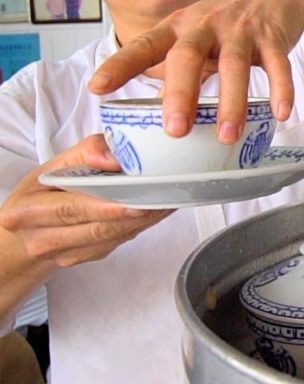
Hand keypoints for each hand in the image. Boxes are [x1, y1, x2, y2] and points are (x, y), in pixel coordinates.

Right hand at [0, 135, 172, 267]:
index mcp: (27, 211)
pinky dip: (138, 227)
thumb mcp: (54, 166)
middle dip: (133, 215)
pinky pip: (114, 244)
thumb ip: (86, 153)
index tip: (136, 201)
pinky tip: (155, 212)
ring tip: (167, 202)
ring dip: (143, 222)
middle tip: (163, 200)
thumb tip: (116, 156)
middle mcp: (41, 238)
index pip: (71, 209)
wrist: (27, 228)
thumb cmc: (43, 192)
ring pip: (109, 239)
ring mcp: (62, 254)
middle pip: (95, 228)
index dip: (106, 207)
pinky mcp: (81, 259)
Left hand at [88, 0, 303, 142]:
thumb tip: (157, 108)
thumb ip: (179, 66)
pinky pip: (276, 65)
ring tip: (226, 136)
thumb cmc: (229, 19)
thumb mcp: (196, 34)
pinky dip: (280, 89)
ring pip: (234, 65)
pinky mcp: (273, 36)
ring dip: (231, 103)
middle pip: (187, 56)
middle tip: (175, 130)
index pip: (145, 46)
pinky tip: (279, 114)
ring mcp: (241, 30)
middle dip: (180, 94)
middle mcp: (206, 25)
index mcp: (180, 27)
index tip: (97, 88)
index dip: (120, 66)